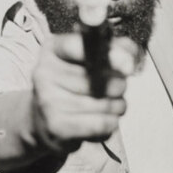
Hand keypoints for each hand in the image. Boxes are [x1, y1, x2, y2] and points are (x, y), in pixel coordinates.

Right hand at [32, 32, 139, 153]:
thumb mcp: (90, 59)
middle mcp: (45, 73)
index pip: (80, 46)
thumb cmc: (73, 84)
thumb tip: (128, 59)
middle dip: (119, 85)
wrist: (44, 120)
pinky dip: (111, 123)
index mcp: (53, 49)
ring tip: (110, 106)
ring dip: (118, 106)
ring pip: (104, 103)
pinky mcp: (56, 126)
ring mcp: (48, 101)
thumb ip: (115, 49)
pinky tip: (104, 120)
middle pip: (99, 79)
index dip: (108, 56)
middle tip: (115, 89)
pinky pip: (101, 124)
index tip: (127, 66)